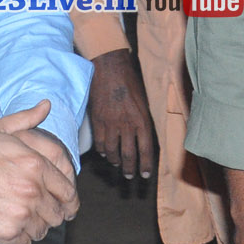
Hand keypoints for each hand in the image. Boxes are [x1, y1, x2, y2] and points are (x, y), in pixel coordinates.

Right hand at [0, 100, 79, 243]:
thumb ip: (26, 119)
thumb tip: (46, 105)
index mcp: (34, 164)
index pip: (67, 190)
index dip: (67, 200)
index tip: (62, 204)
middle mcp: (32, 189)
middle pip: (57, 213)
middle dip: (49, 213)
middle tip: (35, 211)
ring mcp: (21, 212)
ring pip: (43, 229)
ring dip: (33, 226)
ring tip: (17, 217)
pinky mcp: (8, 232)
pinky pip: (25, 242)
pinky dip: (18, 238)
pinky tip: (6, 228)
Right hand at [88, 48, 155, 178]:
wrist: (109, 67)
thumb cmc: (129, 82)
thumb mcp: (143, 101)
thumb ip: (142, 120)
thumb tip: (142, 136)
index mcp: (142, 120)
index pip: (146, 150)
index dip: (146, 165)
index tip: (145, 175)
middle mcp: (127, 124)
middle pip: (129, 154)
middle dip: (130, 169)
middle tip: (129, 176)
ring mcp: (110, 123)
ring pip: (112, 151)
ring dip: (115, 161)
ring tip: (117, 165)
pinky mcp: (97, 119)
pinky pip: (100, 141)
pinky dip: (103, 150)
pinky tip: (105, 153)